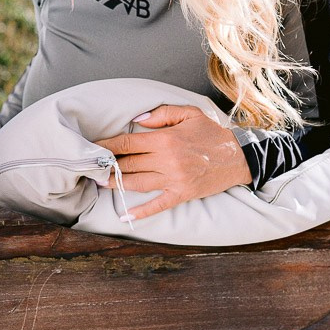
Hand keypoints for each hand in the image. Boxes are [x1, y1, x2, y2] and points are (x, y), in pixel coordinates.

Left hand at [96, 105, 252, 220]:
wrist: (238, 157)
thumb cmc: (212, 133)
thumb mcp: (189, 114)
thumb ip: (161, 114)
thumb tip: (136, 120)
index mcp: (166, 139)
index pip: (127, 143)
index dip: (107, 146)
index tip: (92, 148)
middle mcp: (167, 160)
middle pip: (128, 164)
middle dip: (107, 165)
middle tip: (90, 167)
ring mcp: (174, 179)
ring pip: (137, 183)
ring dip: (115, 184)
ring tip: (99, 183)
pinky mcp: (181, 194)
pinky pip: (157, 204)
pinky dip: (140, 212)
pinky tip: (125, 216)